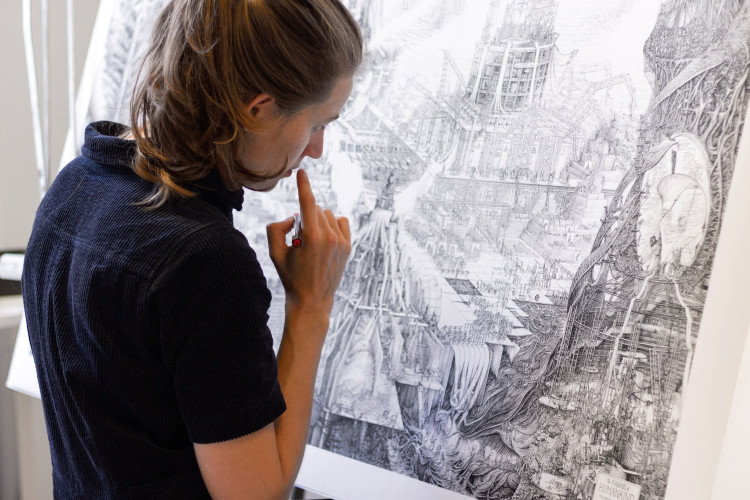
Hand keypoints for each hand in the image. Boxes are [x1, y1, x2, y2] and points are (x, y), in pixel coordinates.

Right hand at [266, 169, 350, 316]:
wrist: (312, 300)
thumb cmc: (291, 277)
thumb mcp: (274, 253)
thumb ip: (275, 228)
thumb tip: (292, 217)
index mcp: (311, 237)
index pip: (307, 202)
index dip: (304, 185)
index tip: (302, 172)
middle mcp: (329, 236)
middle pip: (315, 209)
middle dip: (304, 217)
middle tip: (298, 240)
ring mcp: (341, 241)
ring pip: (327, 215)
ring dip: (317, 221)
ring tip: (311, 243)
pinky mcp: (348, 246)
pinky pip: (340, 221)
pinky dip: (331, 224)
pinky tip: (324, 238)